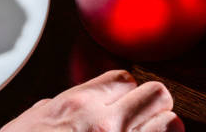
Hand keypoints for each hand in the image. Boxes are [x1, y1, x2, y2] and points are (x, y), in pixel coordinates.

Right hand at [1, 70, 183, 131]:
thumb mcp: (34, 121)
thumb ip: (60, 108)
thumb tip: (74, 104)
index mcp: (79, 106)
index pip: (126, 79)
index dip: (126, 92)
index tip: (123, 103)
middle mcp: (106, 125)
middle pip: (157, 95)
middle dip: (153, 106)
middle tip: (142, 118)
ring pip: (171, 124)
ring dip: (162, 128)